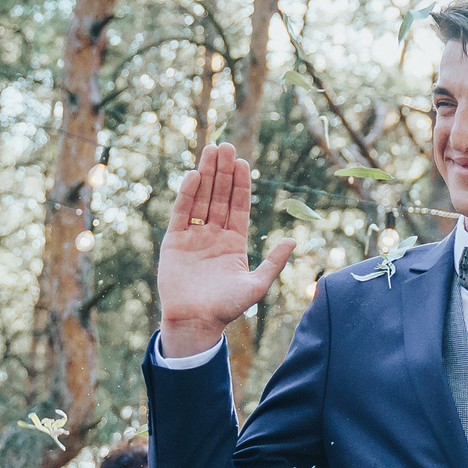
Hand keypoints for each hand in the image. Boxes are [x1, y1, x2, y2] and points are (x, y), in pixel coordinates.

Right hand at [157, 145, 297, 356]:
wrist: (196, 322)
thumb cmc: (227, 307)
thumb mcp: (257, 285)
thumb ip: (274, 262)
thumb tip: (294, 240)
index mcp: (234, 242)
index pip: (239, 206)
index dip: (241, 185)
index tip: (244, 162)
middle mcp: (214, 235)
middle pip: (219, 197)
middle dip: (223, 172)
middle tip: (226, 146)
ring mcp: (194, 236)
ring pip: (201, 199)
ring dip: (206, 175)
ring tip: (211, 150)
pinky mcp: (174, 241)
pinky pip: (181, 213)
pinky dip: (187, 194)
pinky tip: (194, 175)